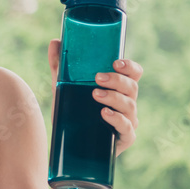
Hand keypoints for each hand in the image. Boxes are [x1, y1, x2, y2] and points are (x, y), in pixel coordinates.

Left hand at [48, 39, 142, 155]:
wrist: (69, 146)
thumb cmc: (73, 112)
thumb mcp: (64, 87)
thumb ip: (60, 65)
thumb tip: (55, 42)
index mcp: (119, 88)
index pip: (134, 73)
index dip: (130, 66)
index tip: (116, 62)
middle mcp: (127, 103)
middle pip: (132, 87)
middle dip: (117, 80)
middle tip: (98, 78)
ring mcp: (128, 121)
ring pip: (130, 106)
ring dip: (114, 97)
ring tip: (95, 94)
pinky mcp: (123, 139)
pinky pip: (127, 128)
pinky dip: (116, 119)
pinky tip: (104, 113)